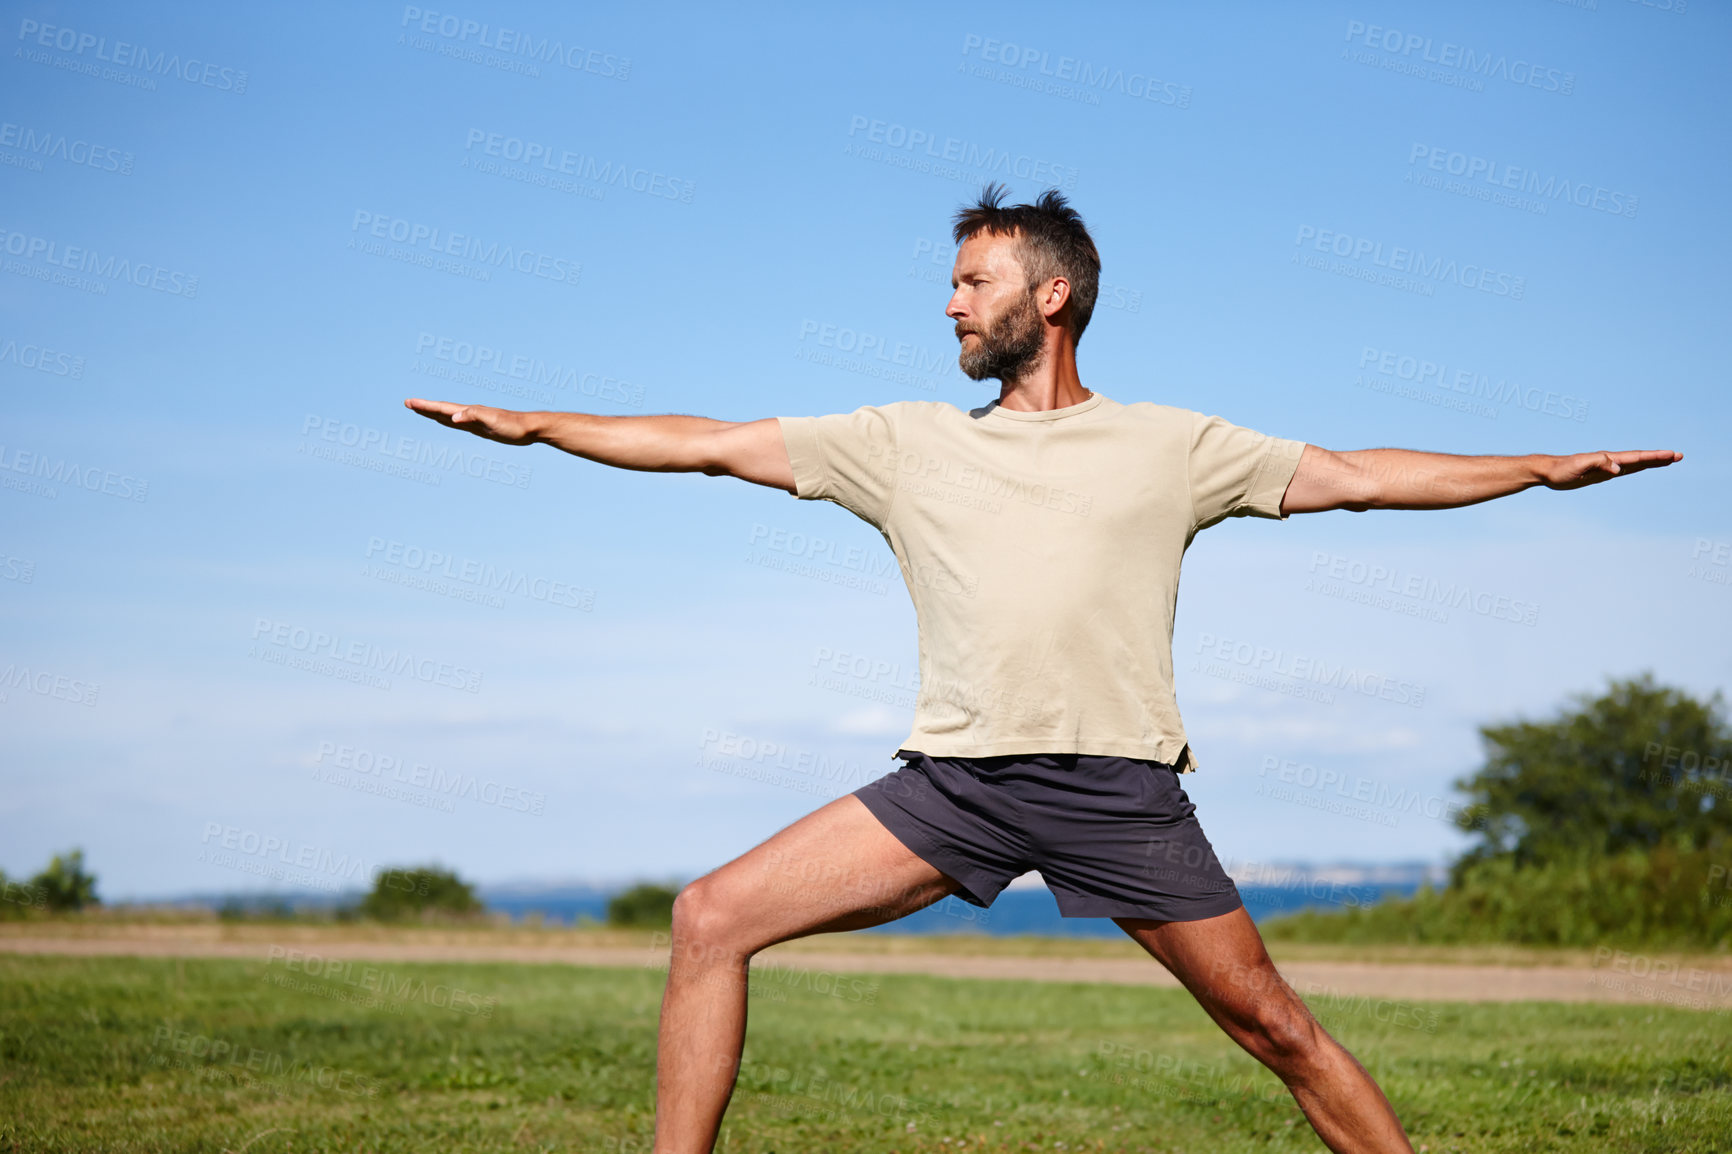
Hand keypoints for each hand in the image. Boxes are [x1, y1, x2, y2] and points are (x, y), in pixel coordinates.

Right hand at [404, 398, 539, 445]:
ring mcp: (474, 421)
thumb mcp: (493, 421)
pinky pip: (459, 424)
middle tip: (408, 403)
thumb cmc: (513, 425)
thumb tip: (453, 418)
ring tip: (421, 410)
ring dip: (434, 414)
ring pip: (449, 416)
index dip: (426, 406)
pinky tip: (447, 422)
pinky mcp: (481, 428)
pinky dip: (449, 422)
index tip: (410, 402)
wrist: (530, 428)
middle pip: (442, 410)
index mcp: (470, 411)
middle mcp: (470, 414)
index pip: (443, 408)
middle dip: (425, 408)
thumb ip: (473, 417)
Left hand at [1538, 449, 1681, 490]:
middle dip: (1659, 458)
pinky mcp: (1601, 474)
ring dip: (1651, 462)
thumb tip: (1618, 469)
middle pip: (1640, 459)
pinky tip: (1641, 467)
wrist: (1547, 471)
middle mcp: (1610, 461)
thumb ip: (1598, 463)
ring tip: (1668, 460)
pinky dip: (1636, 468)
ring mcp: (1607, 467)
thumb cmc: (1561, 468)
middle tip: (1679, 456)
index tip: (1671, 455)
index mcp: (1608, 458)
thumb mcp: (1579, 465)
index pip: (1636, 457)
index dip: (1654, 457)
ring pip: (1634, 464)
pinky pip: (1624, 471)